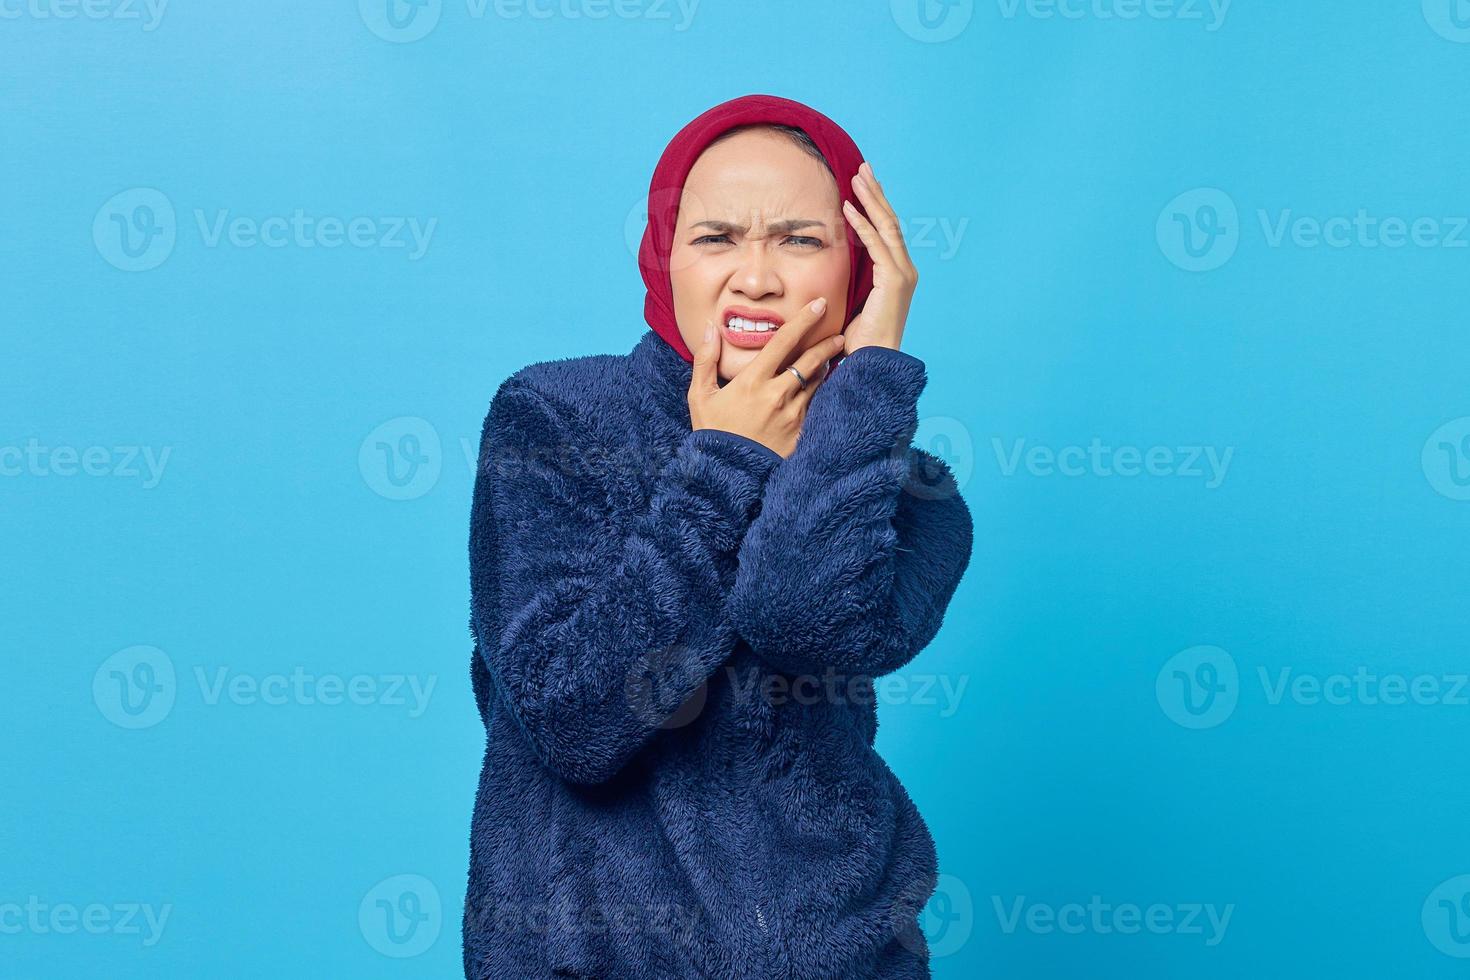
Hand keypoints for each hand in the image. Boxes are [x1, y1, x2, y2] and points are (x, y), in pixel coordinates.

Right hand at [688, 297, 846, 458]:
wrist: (727, 474)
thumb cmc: (712, 433)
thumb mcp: (700, 396)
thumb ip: (705, 359)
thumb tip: (710, 328)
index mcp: (753, 381)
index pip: (784, 341)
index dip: (804, 319)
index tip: (819, 304)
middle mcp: (777, 395)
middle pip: (811, 360)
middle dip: (827, 343)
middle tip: (839, 333)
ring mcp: (793, 415)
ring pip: (817, 382)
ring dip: (826, 368)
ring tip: (833, 359)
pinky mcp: (802, 433)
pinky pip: (817, 406)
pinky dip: (821, 393)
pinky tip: (825, 388)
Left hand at [840, 161, 917, 355]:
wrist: (873, 363)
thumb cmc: (860, 341)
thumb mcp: (854, 303)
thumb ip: (851, 281)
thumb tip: (834, 267)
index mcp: (897, 274)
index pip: (887, 232)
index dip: (876, 207)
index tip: (863, 186)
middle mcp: (905, 270)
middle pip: (891, 222)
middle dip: (876, 194)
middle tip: (864, 169)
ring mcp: (903, 274)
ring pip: (887, 227)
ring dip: (870, 200)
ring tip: (857, 177)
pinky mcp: (895, 280)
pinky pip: (876, 245)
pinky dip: (862, 224)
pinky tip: (848, 207)